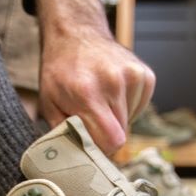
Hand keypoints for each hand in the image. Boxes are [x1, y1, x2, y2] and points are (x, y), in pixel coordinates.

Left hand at [35, 0, 155, 154]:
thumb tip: (76, 162)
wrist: (76, 33)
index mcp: (87, 92)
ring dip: (116, 119)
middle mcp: (113, 82)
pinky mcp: (145, 74)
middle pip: (121, 134)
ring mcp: (133, 75)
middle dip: (106, 134)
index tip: (91, 146)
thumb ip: (64, 133)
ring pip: (131, 121)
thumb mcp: (50, 103)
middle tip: (91, 120)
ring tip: (100, 101)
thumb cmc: (60, 71)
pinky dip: (127, 107)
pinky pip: (140, 107)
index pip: (111, 141)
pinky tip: (112, 93)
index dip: (101, 150)